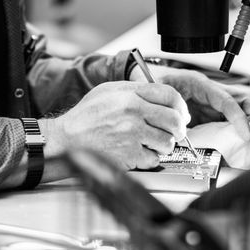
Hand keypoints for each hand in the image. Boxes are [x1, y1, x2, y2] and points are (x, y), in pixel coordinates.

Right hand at [40, 81, 189, 169]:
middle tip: (173, 132)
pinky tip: (139, 153)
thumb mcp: (108, 90)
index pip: (170, 95)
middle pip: (175, 121)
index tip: (181, 114)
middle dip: (178, 129)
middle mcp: (134, 113)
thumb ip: (135, 89)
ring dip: (164, 145)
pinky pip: (154, 159)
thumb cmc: (86, 117)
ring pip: (168, 142)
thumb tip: (160, 96)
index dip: (181, 106)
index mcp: (130, 95)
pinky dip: (150, 159)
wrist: (67, 140)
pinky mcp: (130, 155)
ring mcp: (133, 135)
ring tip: (152, 143)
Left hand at [130, 65, 249, 141]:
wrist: (143, 76)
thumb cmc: (152, 81)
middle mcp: (211, 92)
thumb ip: (173, 109)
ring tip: (234, 143)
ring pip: (238, 111)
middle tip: (246, 137)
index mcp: (201, 84)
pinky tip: (220, 144)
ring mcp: (211, 103)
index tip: (246, 134)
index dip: (240, 118)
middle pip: (245, 100)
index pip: (228, 100)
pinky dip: (228, 134)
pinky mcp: (207, 113)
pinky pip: (225, 123)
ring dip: (241, 127)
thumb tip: (185, 127)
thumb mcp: (161, 93)